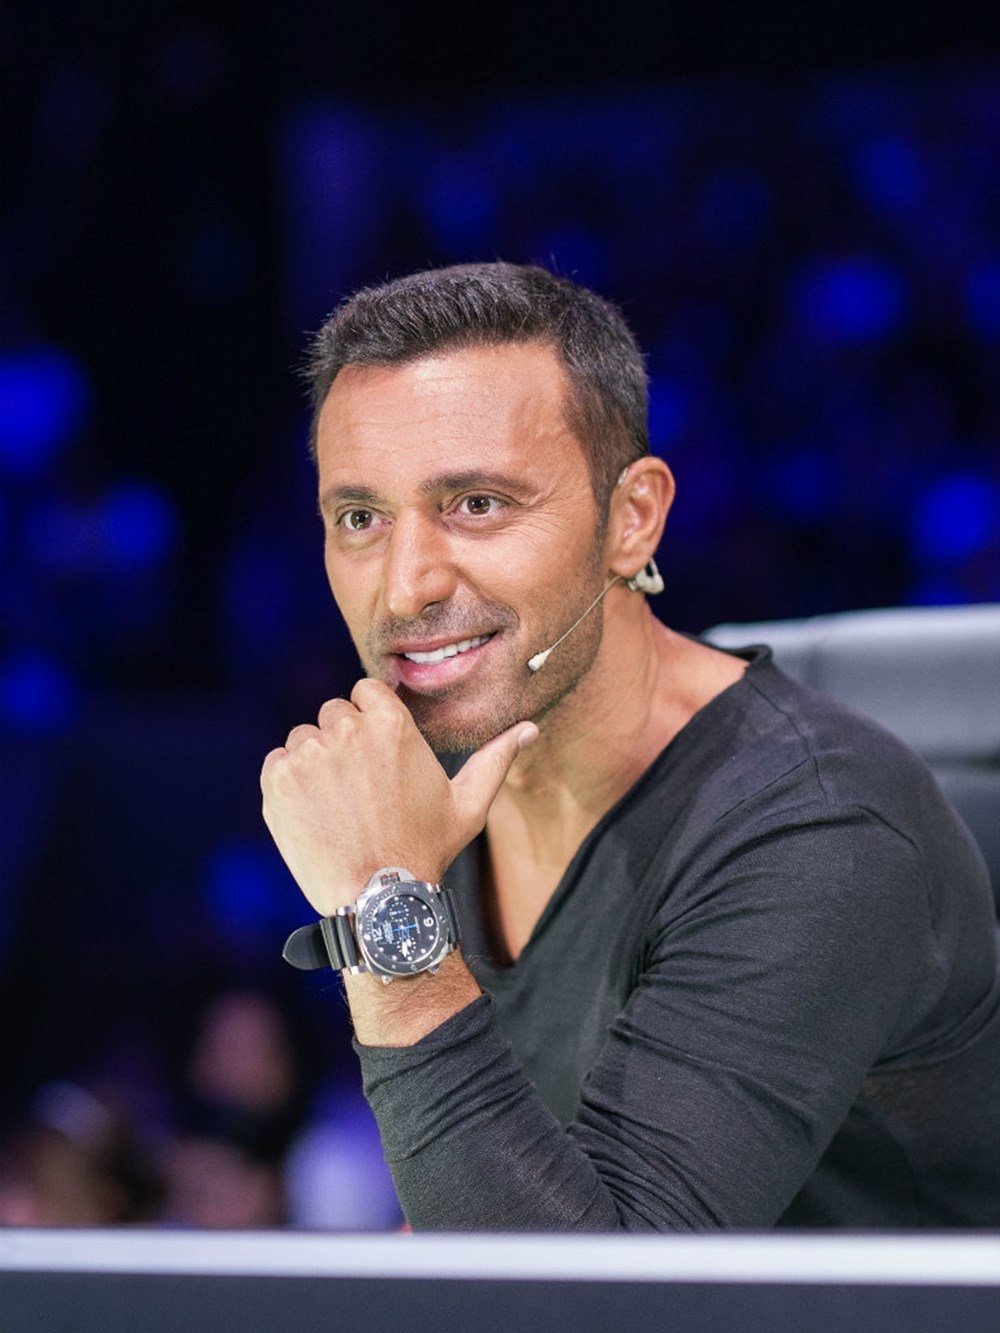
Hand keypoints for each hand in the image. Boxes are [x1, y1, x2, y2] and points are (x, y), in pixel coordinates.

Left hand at [261, 678, 537, 915]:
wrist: (377, 900)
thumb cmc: (426, 850)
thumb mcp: (468, 804)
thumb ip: (495, 758)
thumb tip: (530, 728)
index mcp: (393, 724)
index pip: (366, 689)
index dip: (370, 717)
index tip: (373, 750)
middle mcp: (348, 729)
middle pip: (334, 712)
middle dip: (343, 740)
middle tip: (357, 787)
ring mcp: (310, 753)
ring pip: (305, 737)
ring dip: (315, 761)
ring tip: (336, 805)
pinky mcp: (279, 778)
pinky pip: (277, 762)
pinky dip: (289, 783)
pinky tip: (314, 814)